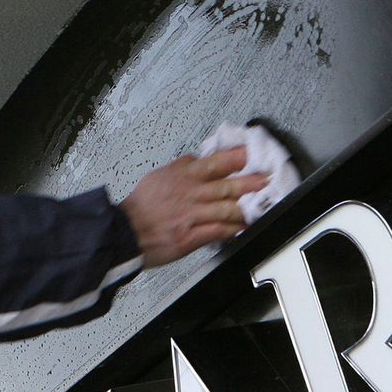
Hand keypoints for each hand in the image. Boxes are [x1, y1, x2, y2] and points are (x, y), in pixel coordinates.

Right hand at [120, 147, 267, 267]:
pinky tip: (243, 227)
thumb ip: (180, 167)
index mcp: (182, 178)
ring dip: (246, 207)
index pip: (215, 163)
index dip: (236, 158)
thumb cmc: (140, 207)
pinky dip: (232, 230)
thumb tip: (198, 159)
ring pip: (226, 210)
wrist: (124, 233)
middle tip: (267, 179)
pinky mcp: (190, 237)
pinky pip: (217, 232)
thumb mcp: (158, 177)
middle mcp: (189, 195)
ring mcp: (191, 217)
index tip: (252, 153)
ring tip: (261, 205)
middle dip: (251, 183)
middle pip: (226, 186)